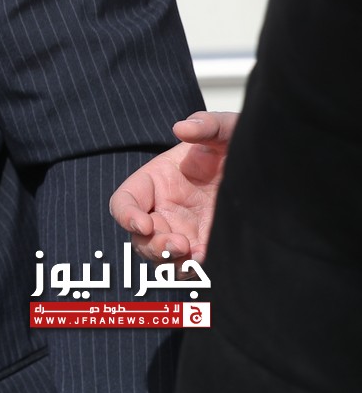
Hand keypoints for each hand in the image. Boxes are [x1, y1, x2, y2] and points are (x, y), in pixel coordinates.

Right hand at [108, 110, 237, 263]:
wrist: (268, 169)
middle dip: (152, 244)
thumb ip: (206, 124)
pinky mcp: (207, 246)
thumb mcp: (226, 130)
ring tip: (193, 254)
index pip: (124, 202)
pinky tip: (209, 259)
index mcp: (156, 181)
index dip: (126, 215)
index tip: (143, 224)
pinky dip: (195, 267)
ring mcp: (185, 231)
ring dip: (170, 260)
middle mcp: (164, 210)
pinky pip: (192, 265)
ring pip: (162, 256)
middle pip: (140, 237)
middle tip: (178, 243)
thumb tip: (181, 128)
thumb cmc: (236, 146)